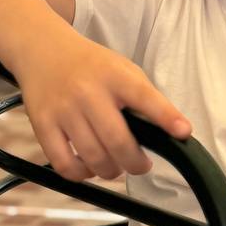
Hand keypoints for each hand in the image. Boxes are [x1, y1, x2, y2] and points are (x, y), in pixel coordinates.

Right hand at [15, 32, 191, 181]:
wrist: (44, 50)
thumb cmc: (92, 66)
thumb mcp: (123, 69)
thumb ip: (144, 97)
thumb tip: (169, 132)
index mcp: (115, 76)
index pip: (144, 96)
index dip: (165, 116)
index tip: (183, 132)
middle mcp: (89, 92)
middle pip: (118, 141)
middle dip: (136, 163)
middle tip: (142, 165)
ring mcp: (64, 110)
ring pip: (93, 157)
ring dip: (111, 172)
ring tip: (116, 167)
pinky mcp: (42, 125)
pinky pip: (64, 164)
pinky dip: (81, 175)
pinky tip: (89, 168)